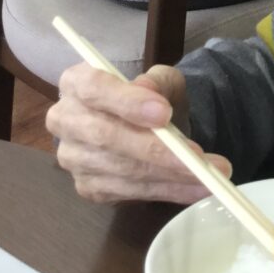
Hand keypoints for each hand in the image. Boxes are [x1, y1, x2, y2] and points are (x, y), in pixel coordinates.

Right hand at [46, 62, 231, 203]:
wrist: (149, 124)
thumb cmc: (150, 96)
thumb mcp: (161, 79)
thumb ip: (158, 81)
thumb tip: (150, 91)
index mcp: (76, 83)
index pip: (94, 90)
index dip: (127, 103)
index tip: (164, 113)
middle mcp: (65, 121)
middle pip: (105, 137)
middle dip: (154, 149)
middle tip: (197, 157)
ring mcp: (73, 159)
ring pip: (120, 170)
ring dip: (169, 176)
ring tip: (209, 176)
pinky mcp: (89, 188)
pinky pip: (130, 193)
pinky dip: (168, 192)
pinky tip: (196, 189)